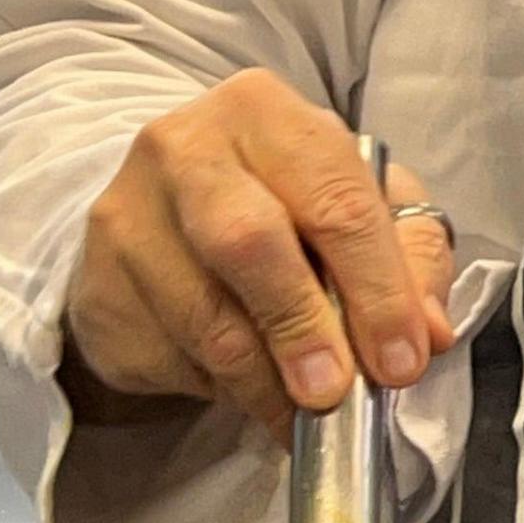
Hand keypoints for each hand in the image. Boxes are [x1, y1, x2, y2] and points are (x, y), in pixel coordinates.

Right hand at [59, 70, 460, 432]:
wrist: (167, 211)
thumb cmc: (284, 201)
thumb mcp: (361, 201)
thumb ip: (410, 257)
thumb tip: (427, 333)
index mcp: (266, 111)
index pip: (335, 198)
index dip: (379, 287)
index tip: (403, 360)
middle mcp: (185, 148)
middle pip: (250, 242)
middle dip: (305, 327)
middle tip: (337, 393)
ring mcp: (126, 215)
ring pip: (204, 316)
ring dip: (265, 380)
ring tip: (304, 411)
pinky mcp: (96, 284)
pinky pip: (165, 355)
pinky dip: (218, 388)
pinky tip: (247, 388)